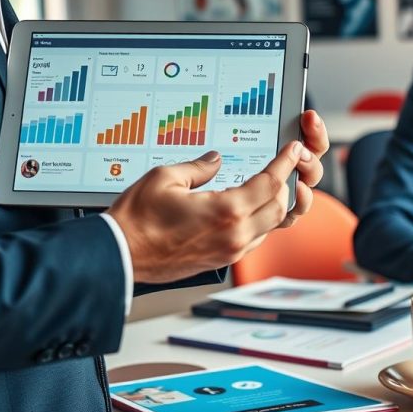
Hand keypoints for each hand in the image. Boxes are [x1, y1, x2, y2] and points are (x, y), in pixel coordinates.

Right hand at [107, 110, 329, 283]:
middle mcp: (234, 234)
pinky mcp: (220, 261)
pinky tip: (247, 208)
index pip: (270, 183)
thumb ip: (199, 166)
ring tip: (267, 185)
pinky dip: (259, 222)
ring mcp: (229, 251)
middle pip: (278, 207)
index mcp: (226, 210)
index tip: (292, 151)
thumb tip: (215, 159)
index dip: (285, 163)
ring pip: (269, 226)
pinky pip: (253, 239)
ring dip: (273, 205)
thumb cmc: (137, 221)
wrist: (120, 256)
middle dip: (284, 184)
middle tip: (282, 165)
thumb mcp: (166, 177)